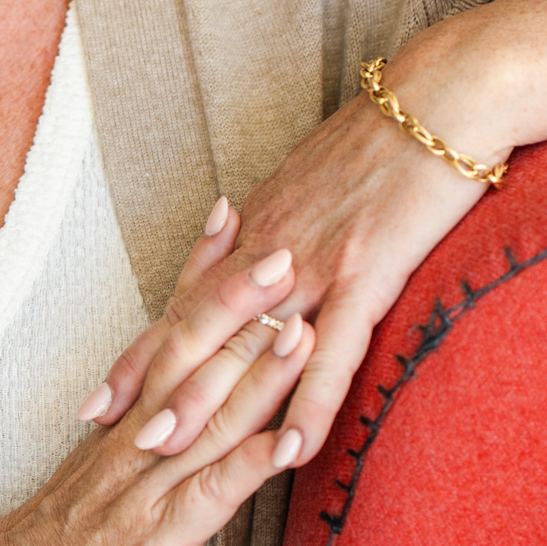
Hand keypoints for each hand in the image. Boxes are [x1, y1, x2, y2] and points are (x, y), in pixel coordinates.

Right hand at [0, 254, 312, 545]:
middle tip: (284, 247)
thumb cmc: (58, 539)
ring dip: (258, 371)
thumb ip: (147, 428)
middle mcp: (138, 436)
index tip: (234, 215)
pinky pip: (208, 497)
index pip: (169, 325)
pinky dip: (250, 467)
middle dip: (240, 301)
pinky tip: (291, 445)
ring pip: (207, 415)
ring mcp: (145, 483)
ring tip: (300, 326)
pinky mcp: (155, 538)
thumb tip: (192, 389)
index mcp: (129, 415)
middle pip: (191, 353)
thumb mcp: (104, 468)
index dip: (201, 272)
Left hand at [82, 0, 546, 471]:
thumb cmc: (391, 129)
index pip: (189, 298)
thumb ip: (284, 217)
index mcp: (262, 224)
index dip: (144, 347)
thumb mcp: (318, 174)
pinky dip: (309, 403)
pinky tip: (292, 450)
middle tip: (104, 430)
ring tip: (165, 449)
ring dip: (204, 400)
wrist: (442, 94)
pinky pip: (332, 350)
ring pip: (247, 342)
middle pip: (198, 323)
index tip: (104, 391)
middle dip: (150, 381)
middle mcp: (273, 244)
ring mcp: (316, 262)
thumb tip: (257, 237)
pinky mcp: (367, 271)